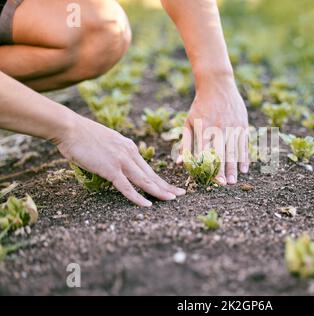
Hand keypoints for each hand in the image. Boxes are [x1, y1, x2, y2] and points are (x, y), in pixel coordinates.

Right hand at [55, 115, 184, 206]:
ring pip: (145, 181)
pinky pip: (127, 187)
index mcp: (129, 147)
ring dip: (159, 192)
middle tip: (181, 194)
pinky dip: (138, 197)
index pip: (148, 167)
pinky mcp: (111, 169)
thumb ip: (114, 152)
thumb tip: (114, 163)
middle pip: (151, 174)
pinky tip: (148, 205)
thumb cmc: (82, 135)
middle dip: (167, 186)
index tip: (170, 186)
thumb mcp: (106, 142)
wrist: (70, 128)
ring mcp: (121, 161)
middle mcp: (129, 153)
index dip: (160, 178)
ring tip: (172, 200)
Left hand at [180, 76, 249, 184]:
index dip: (208, 167)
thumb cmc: (200, 106)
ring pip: (234, 150)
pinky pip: (244, 143)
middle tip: (224, 185)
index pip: (205, 152)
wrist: (217, 84)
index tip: (209, 181)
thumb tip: (180, 163)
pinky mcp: (242, 124)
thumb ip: (185, 143)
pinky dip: (244, 157)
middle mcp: (219, 128)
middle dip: (223, 170)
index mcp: (204, 128)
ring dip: (234, 167)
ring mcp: (232, 126)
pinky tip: (244, 169)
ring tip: (234, 181)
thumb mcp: (189, 122)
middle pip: (221, 153)